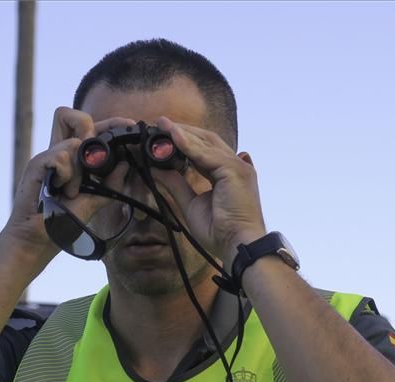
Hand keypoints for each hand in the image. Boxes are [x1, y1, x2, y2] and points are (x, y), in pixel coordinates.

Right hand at [2, 107, 135, 263]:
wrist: (38, 236)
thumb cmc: (63, 219)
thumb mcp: (94, 200)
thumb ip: (111, 183)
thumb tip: (125, 163)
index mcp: (71, 158)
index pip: (87, 126)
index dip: (109, 123)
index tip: (127, 125)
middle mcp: (58, 151)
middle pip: (69, 114)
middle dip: (89, 128)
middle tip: (94, 159)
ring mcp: (46, 156)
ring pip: (73, 142)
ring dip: (79, 170)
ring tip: (71, 191)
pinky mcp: (37, 163)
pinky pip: (62, 157)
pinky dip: (67, 175)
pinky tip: (61, 190)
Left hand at [149, 117, 266, 266]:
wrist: (236, 245)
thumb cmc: (220, 232)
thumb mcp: (191, 204)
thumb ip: (176, 185)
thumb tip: (157, 170)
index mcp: (227, 175)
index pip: (205, 151)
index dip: (184, 142)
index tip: (162, 137)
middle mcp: (235, 166)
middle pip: (207, 140)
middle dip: (183, 131)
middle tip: (159, 124)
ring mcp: (237, 166)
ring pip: (206, 143)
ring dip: (182, 133)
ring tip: (162, 125)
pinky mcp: (234, 170)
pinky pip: (206, 153)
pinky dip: (188, 144)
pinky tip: (172, 136)